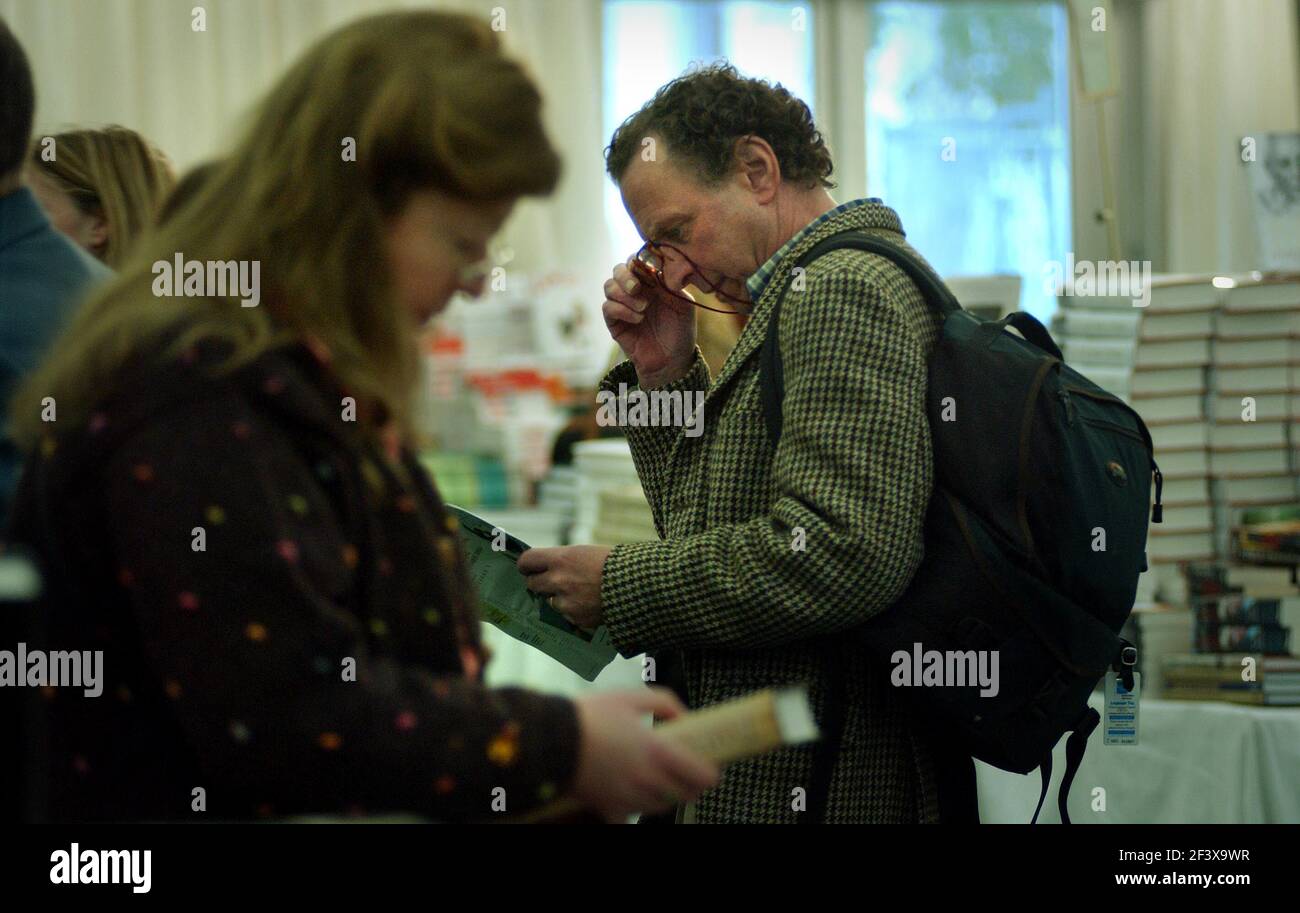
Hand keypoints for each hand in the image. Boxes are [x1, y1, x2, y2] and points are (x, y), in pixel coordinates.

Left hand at [517, 545, 610, 629]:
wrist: (638, 584)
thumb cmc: (614, 563)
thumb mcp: (585, 552)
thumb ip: (563, 560)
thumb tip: (547, 566)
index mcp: (560, 559)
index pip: (527, 561)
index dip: (527, 565)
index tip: (530, 567)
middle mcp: (558, 581)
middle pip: (532, 583)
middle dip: (540, 582)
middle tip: (550, 581)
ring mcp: (566, 602)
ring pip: (550, 601)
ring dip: (559, 598)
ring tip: (578, 592)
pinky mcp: (575, 619)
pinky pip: (566, 615)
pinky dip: (574, 611)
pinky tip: (589, 603)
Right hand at [571, 688, 719, 821]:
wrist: (549, 740)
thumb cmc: (589, 716)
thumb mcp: (630, 697)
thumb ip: (664, 703)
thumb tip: (684, 716)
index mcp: (657, 751)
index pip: (701, 776)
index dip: (711, 773)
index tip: (710, 767)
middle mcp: (647, 780)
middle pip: (685, 796)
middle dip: (691, 785)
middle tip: (687, 772)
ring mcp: (628, 798)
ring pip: (661, 807)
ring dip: (666, 796)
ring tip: (658, 779)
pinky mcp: (608, 808)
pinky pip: (629, 818)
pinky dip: (634, 809)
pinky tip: (630, 795)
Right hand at [602, 258, 696, 386]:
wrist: (672, 361)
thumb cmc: (680, 331)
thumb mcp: (683, 304)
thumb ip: (672, 284)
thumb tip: (658, 267)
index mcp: (650, 281)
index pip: (637, 261)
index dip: (639, 261)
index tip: (650, 270)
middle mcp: (634, 290)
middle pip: (618, 269)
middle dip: (626, 276)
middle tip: (638, 288)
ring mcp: (622, 305)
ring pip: (609, 286)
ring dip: (624, 295)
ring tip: (643, 308)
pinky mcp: (614, 322)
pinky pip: (608, 307)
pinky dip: (622, 310)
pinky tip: (638, 319)